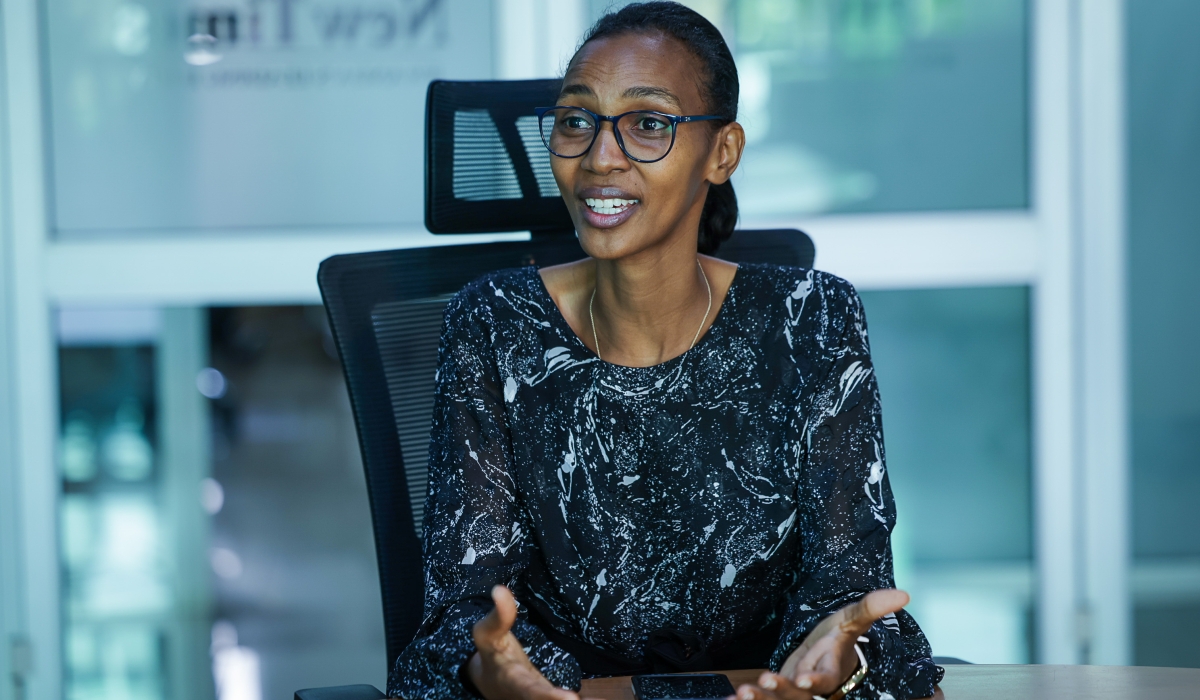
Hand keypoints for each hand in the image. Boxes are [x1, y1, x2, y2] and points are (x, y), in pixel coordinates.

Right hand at [466, 585, 593, 699]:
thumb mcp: (489, 634)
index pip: (531, 689)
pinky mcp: (552, 699)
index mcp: (513, 681)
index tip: (571, 698)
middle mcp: (528, 696)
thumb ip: (499, 616)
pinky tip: (600, 699)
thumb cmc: (493, 654)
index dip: (548, 695)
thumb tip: (500, 589)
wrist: (492, 683)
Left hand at [731, 589, 909, 699]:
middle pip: (798, 696)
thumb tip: (903, 594)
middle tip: (764, 683)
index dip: (817, 681)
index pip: (826, 680)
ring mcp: (794, 695)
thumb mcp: (849, 620)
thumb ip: (870, 608)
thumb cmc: (836, 639)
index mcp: (831, 671)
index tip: (806, 680)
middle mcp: (812, 688)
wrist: (821, 656)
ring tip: (743, 694)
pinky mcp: (777, 696)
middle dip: (780, 693)